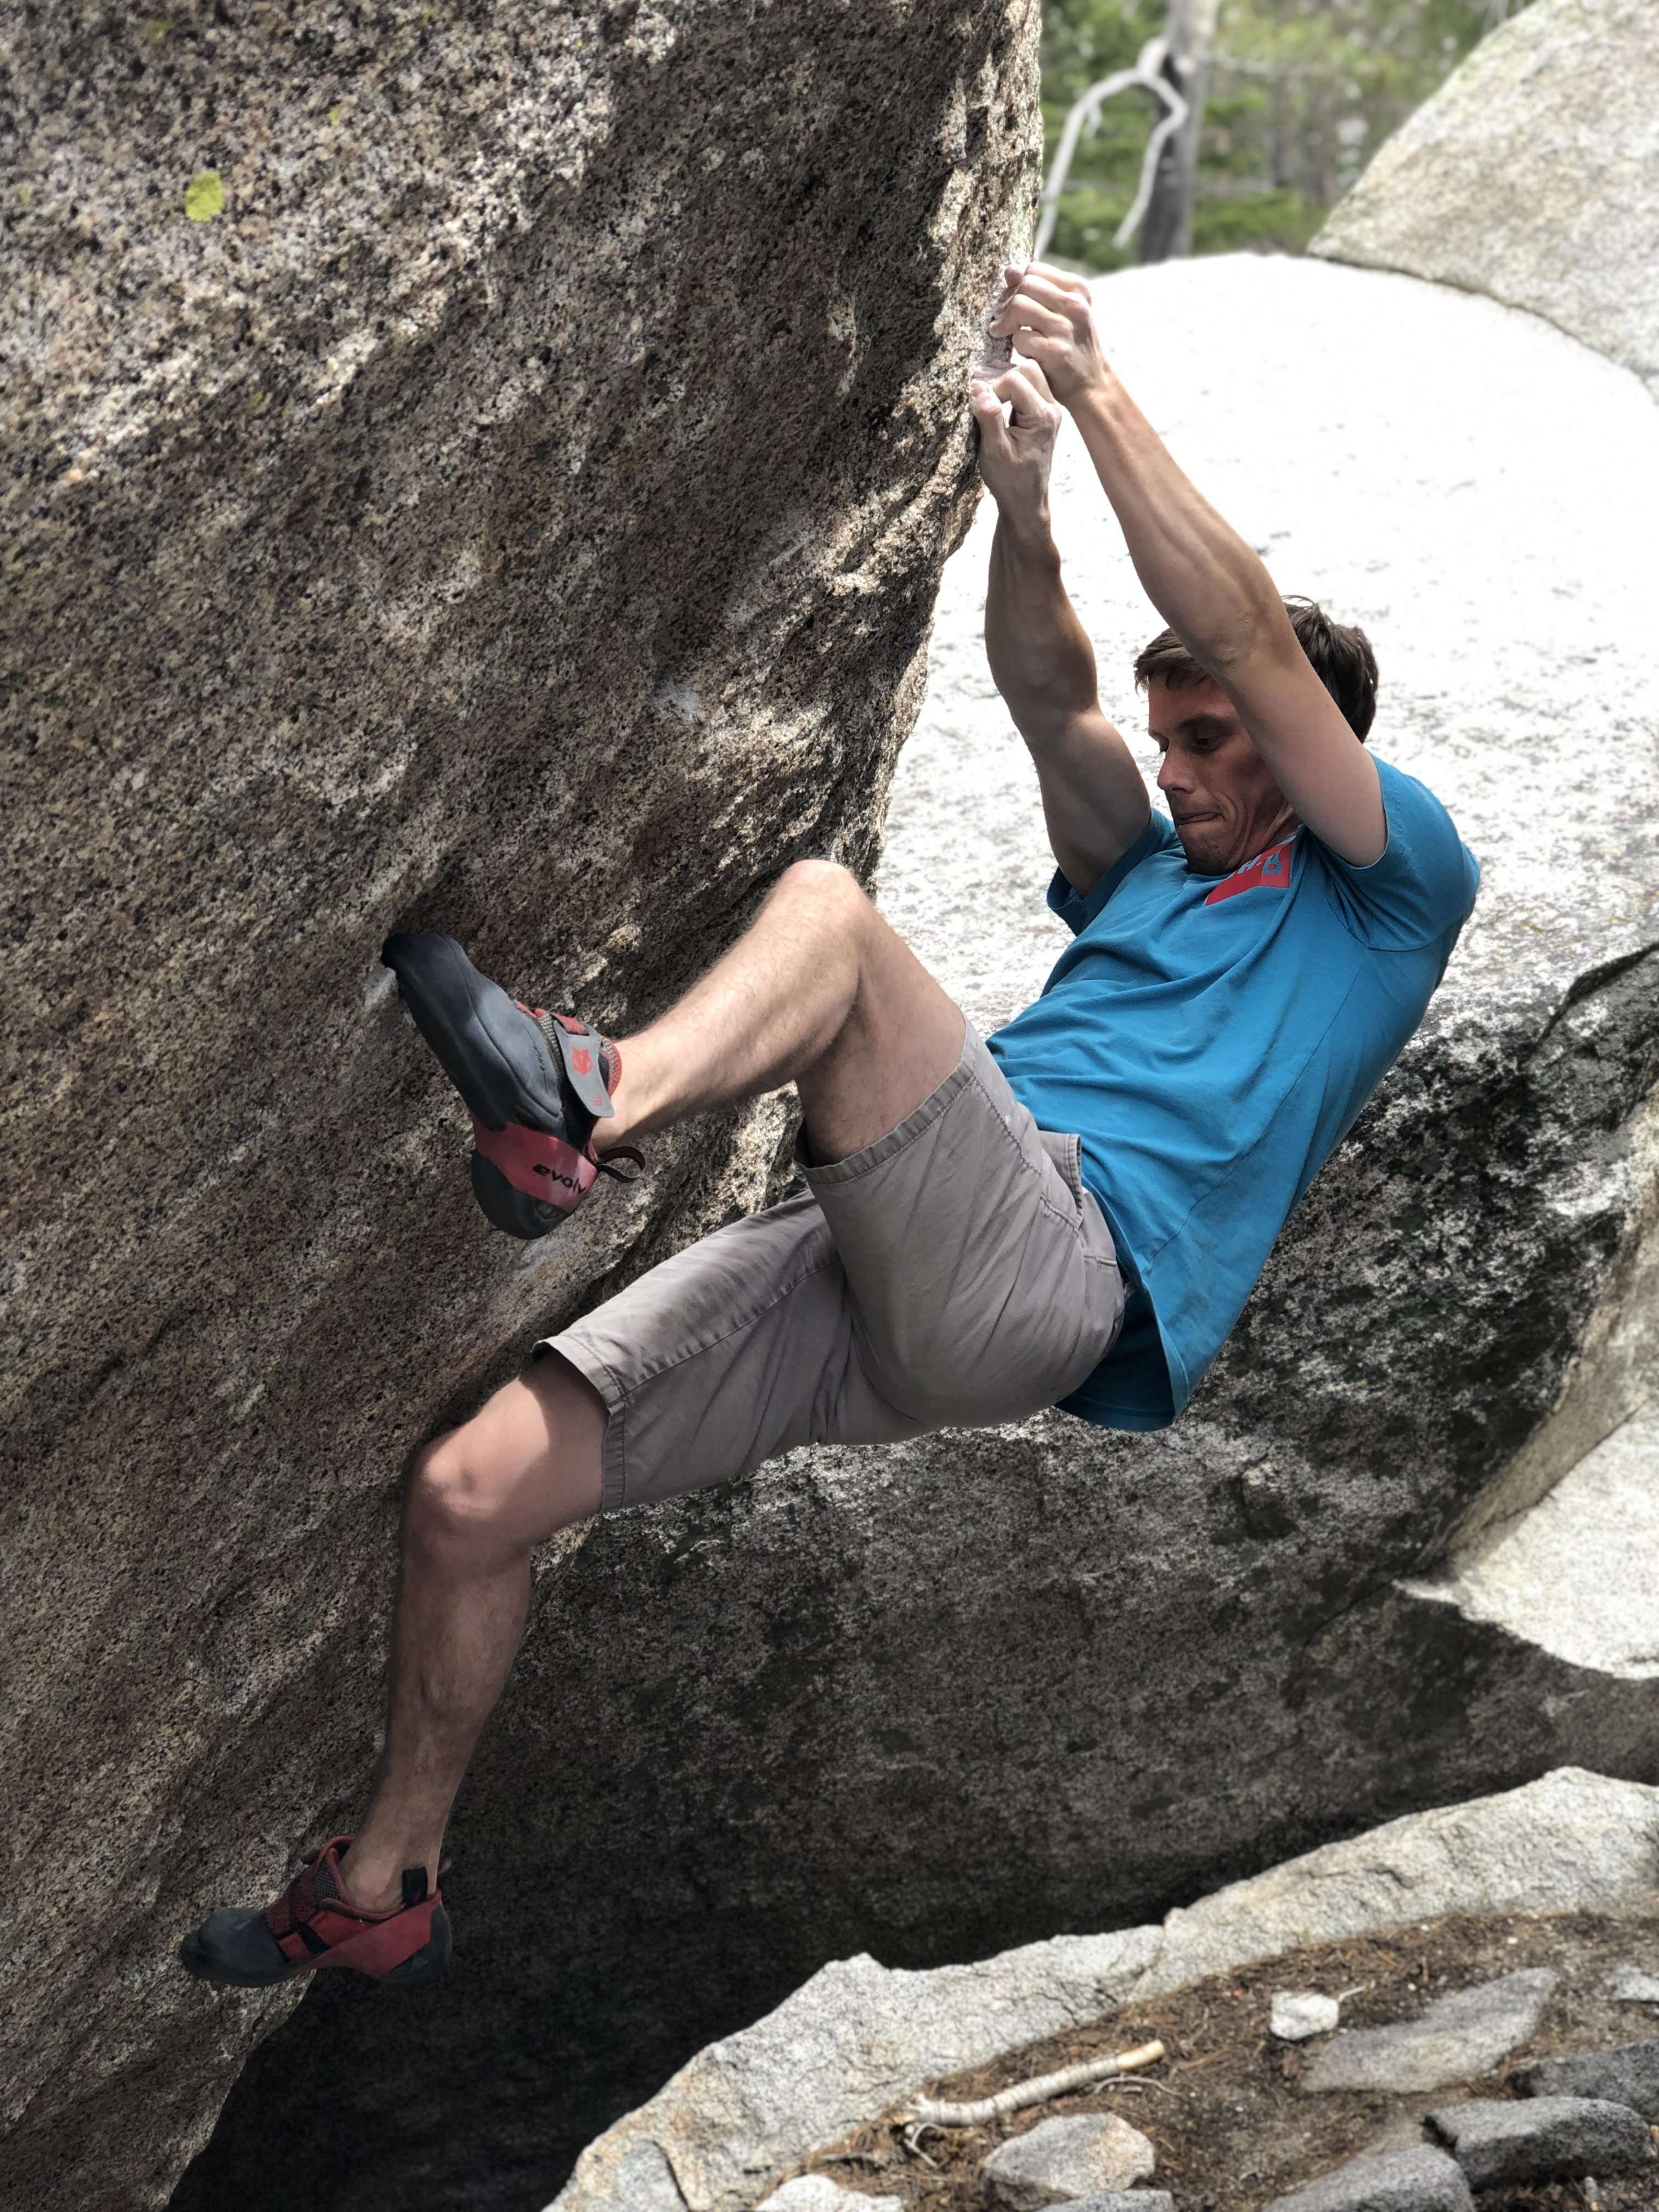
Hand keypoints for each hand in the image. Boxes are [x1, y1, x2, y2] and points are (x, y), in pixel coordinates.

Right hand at [969, 359, 1061, 524]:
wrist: (1026, 501)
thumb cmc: (1010, 481)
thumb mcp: (994, 452)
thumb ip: (988, 417)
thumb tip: (977, 388)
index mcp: (1042, 417)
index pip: (1014, 379)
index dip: (991, 387)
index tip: (978, 406)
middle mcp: (1051, 408)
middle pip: (1027, 369)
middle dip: (1000, 378)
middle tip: (981, 397)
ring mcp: (1050, 409)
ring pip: (1029, 374)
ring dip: (1005, 381)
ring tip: (987, 399)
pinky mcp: (1043, 413)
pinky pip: (1029, 386)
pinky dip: (1011, 389)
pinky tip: (997, 402)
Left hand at [987, 260, 1107, 407]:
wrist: (1092, 383)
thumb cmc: (1072, 344)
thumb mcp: (1065, 311)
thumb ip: (1040, 290)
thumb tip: (1009, 270)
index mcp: (1077, 289)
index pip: (1034, 269)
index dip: (1017, 284)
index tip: (1011, 300)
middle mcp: (1074, 305)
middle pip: (1024, 285)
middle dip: (1007, 302)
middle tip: (1001, 318)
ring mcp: (1065, 328)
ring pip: (1019, 306)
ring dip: (1005, 321)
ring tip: (1002, 332)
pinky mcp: (1054, 351)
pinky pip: (1020, 337)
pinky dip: (1015, 343)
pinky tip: (1020, 350)